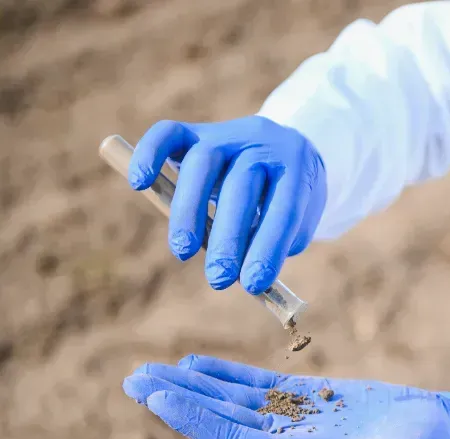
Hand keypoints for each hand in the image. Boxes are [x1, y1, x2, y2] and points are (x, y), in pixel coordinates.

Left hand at [122, 356, 449, 438]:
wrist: (438, 433)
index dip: (193, 419)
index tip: (157, 397)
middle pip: (220, 420)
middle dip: (177, 400)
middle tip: (133, 379)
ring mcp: (293, 421)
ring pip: (231, 402)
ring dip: (191, 386)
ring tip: (150, 370)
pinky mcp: (307, 400)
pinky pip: (257, 387)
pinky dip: (225, 375)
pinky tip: (196, 364)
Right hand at [128, 116, 326, 293]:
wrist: (284, 148)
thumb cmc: (287, 197)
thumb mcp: (299, 219)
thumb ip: (276, 243)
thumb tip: (243, 273)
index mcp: (297, 167)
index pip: (284, 209)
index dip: (268, 248)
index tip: (254, 285)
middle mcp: (263, 143)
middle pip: (240, 186)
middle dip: (228, 239)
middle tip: (219, 280)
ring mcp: (227, 134)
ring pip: (202, 163)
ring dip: (189, 211)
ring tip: (183, 252)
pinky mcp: (196, 131)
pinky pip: (168, 134)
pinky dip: (149, 154)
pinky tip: (140, 183)